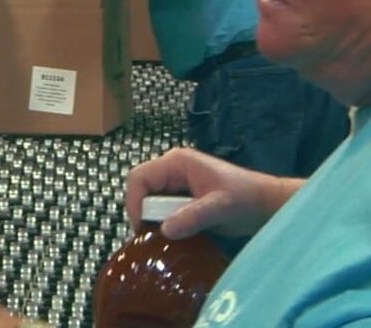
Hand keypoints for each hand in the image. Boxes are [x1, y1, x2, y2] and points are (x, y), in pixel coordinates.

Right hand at [126, 147, 303, 239]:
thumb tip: (164, 230)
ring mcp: (175, 183)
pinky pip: (161, 208)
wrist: (267, 205)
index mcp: (176, 162)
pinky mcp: (181, 197)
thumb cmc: (247, 199)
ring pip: (149, 200)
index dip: (134, 202)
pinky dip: (162, 222)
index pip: (139, 177)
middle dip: (143, 212)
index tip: (141, 228)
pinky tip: (173, 236)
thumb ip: (193, 216)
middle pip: (141, 188)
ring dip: (153, 219)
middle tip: (151, 236)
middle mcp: (171, 169)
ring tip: (162, 239)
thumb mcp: (221, 207)